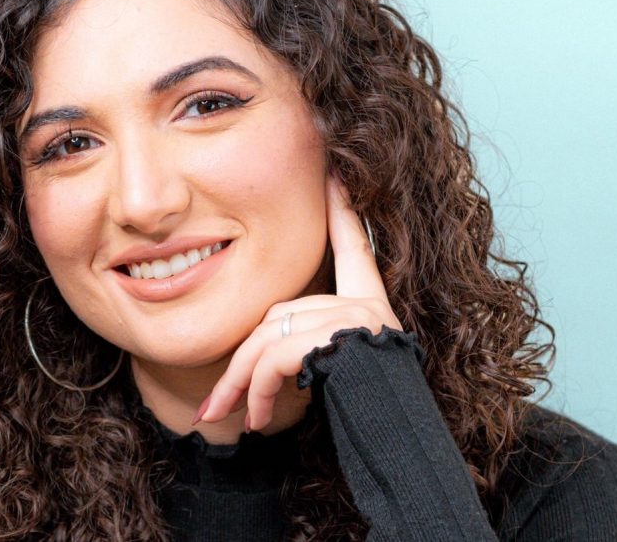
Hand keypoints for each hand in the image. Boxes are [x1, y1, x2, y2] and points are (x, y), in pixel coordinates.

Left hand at [194, 173, 402, 430]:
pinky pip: (275, 356)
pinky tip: (257, 419)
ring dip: (241, 384)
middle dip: (240, 363)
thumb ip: (310, 347)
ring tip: (227, 418)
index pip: (354, 247)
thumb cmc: (372, 417)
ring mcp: (355, 316)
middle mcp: (365, 305)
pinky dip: (258, 390)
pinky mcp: (340, 334)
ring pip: (268, 338)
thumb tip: (261, 358)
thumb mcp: (339, 375)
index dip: (344, 210)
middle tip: (215, 406)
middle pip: (278, 315)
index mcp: (369, 306)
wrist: (401, 444)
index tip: (336, 173)